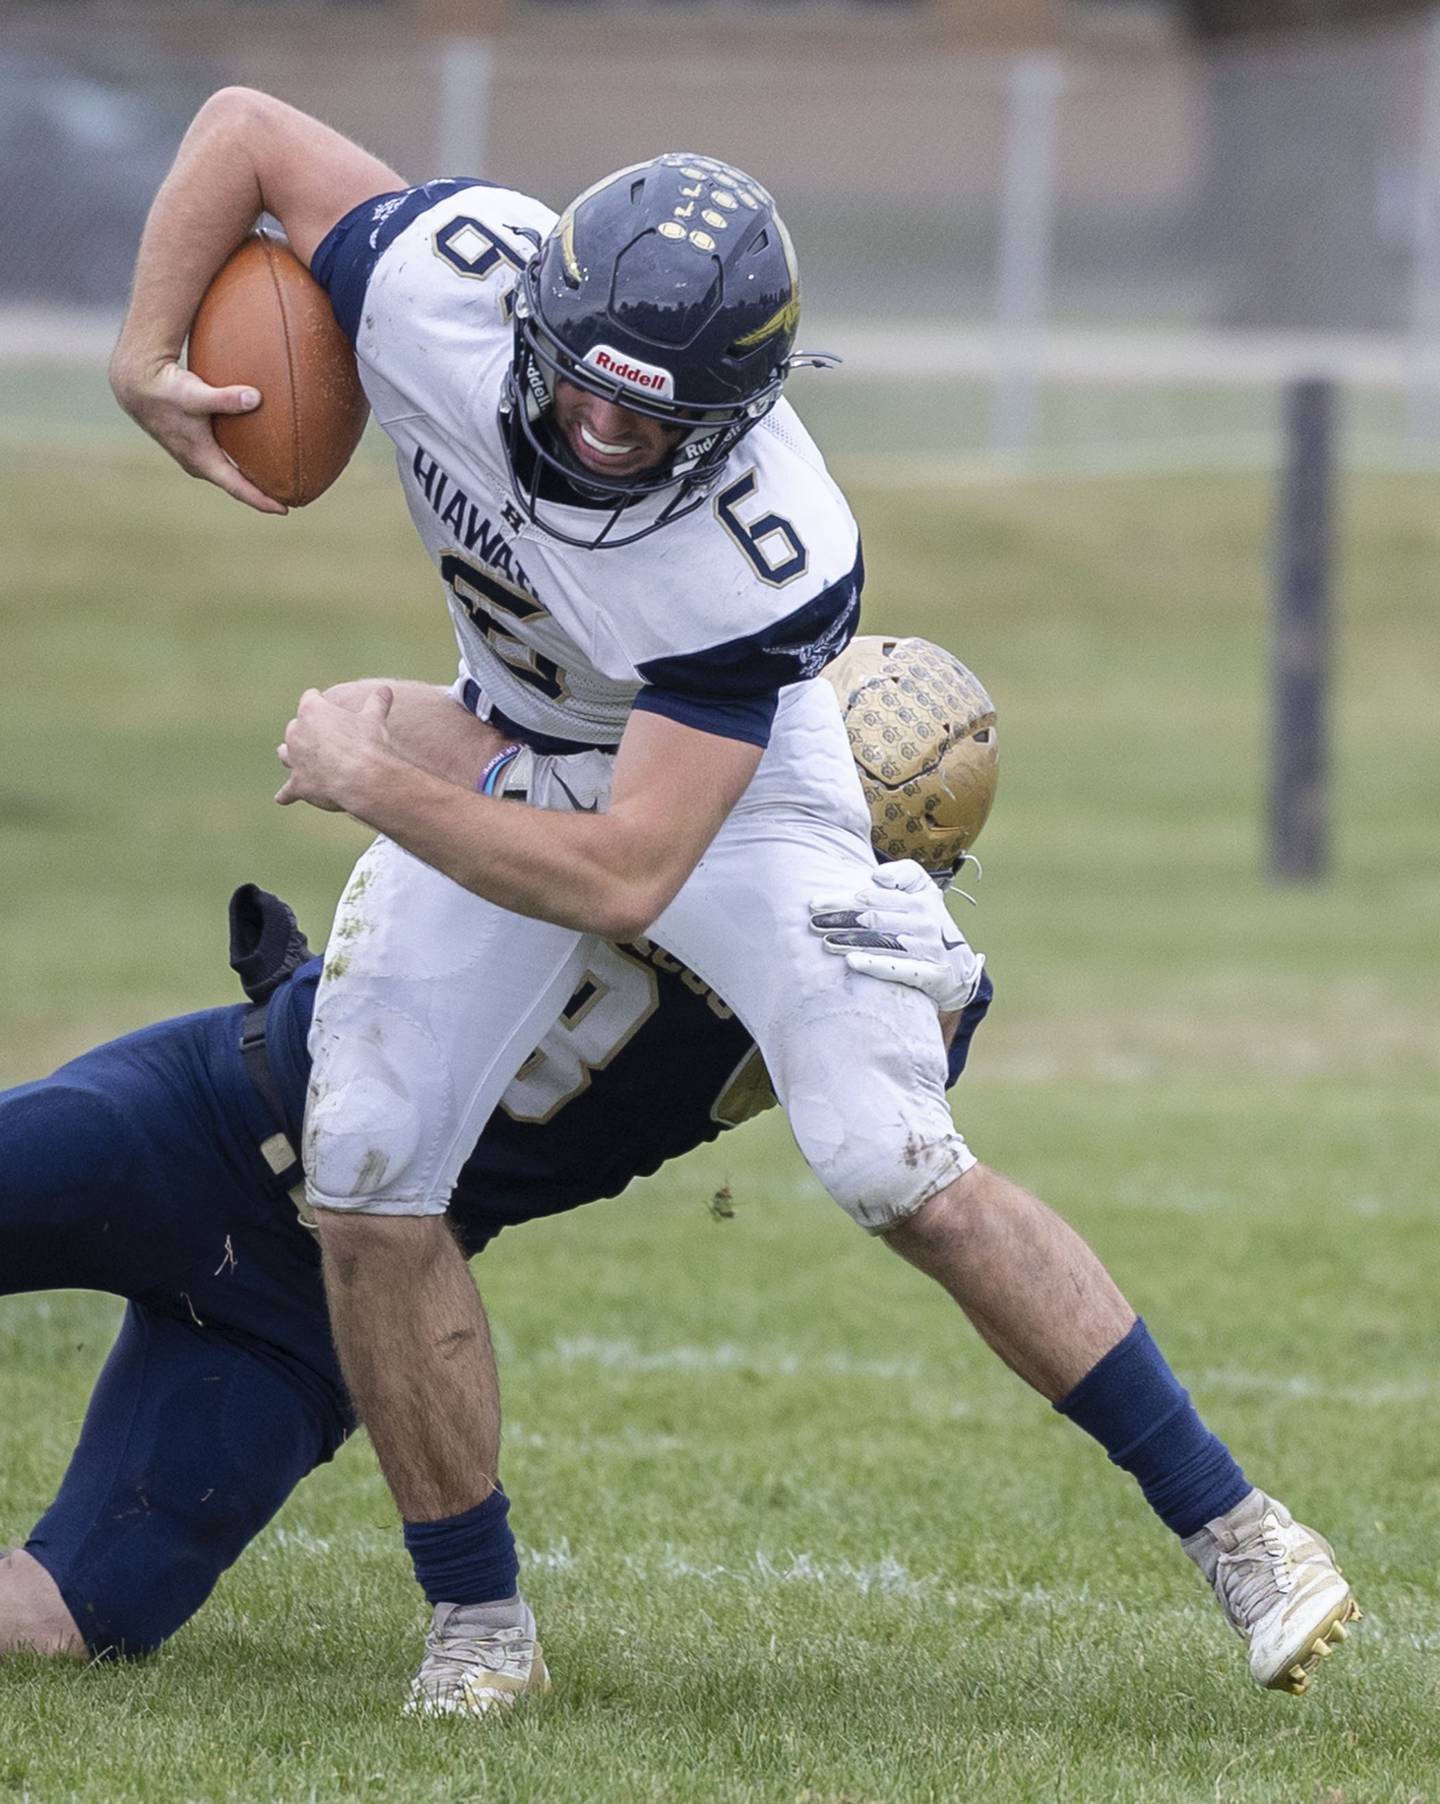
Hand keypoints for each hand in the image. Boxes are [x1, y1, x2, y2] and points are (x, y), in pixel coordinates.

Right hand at [109, 353, 286, 514]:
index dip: (262, 500)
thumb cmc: (166, 390)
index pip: (238, 487)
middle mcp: (199, 463)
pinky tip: (258, 454)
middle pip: (237, 485)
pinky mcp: (195, 444)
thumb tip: (256, 397)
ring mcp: (196, 456)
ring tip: (278, 483)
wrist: (138, 386)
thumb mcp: (197, 394)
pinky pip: (225, 460)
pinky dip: (242, 462)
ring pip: (230, 474)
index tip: (286, 509)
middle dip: (262, 494)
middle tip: (291, 498)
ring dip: (252, 480)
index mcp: (202, 460)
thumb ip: (226, 398)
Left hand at [276, 684, 394, 811]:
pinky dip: (287, 794)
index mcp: (312, 710)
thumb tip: (386, 690)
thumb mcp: (375, 719)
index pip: (310, 698)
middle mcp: (296, 732)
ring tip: (296, 759)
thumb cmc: (369, 743)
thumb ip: (377, 703)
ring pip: (285, 754)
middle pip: (296, 727)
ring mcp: (294, 759)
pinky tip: (285, 798)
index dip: (320, 702)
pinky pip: (287, 790)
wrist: (364, 777)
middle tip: (322, 738)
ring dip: (290, 755)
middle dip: (307, 731)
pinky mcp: (298, 784)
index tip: (327, 706)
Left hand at [809, 858, 984, 1009]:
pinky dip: (874, 965)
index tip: (815, 903)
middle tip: (813, 923)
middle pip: (874, 919)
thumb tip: (877, 876)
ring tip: (824, 942)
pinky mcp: (929, 974)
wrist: (961, 968)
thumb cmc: (931, 924)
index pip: (874, 897)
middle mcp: (924, 923)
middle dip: (840, 920)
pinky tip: (851, 962)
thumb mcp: (926, 891)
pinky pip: (898, 969)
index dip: (842, 900)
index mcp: (920, 900)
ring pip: (881, 943)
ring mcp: (927, 949)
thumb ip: (905, 874)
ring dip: (849, 942)